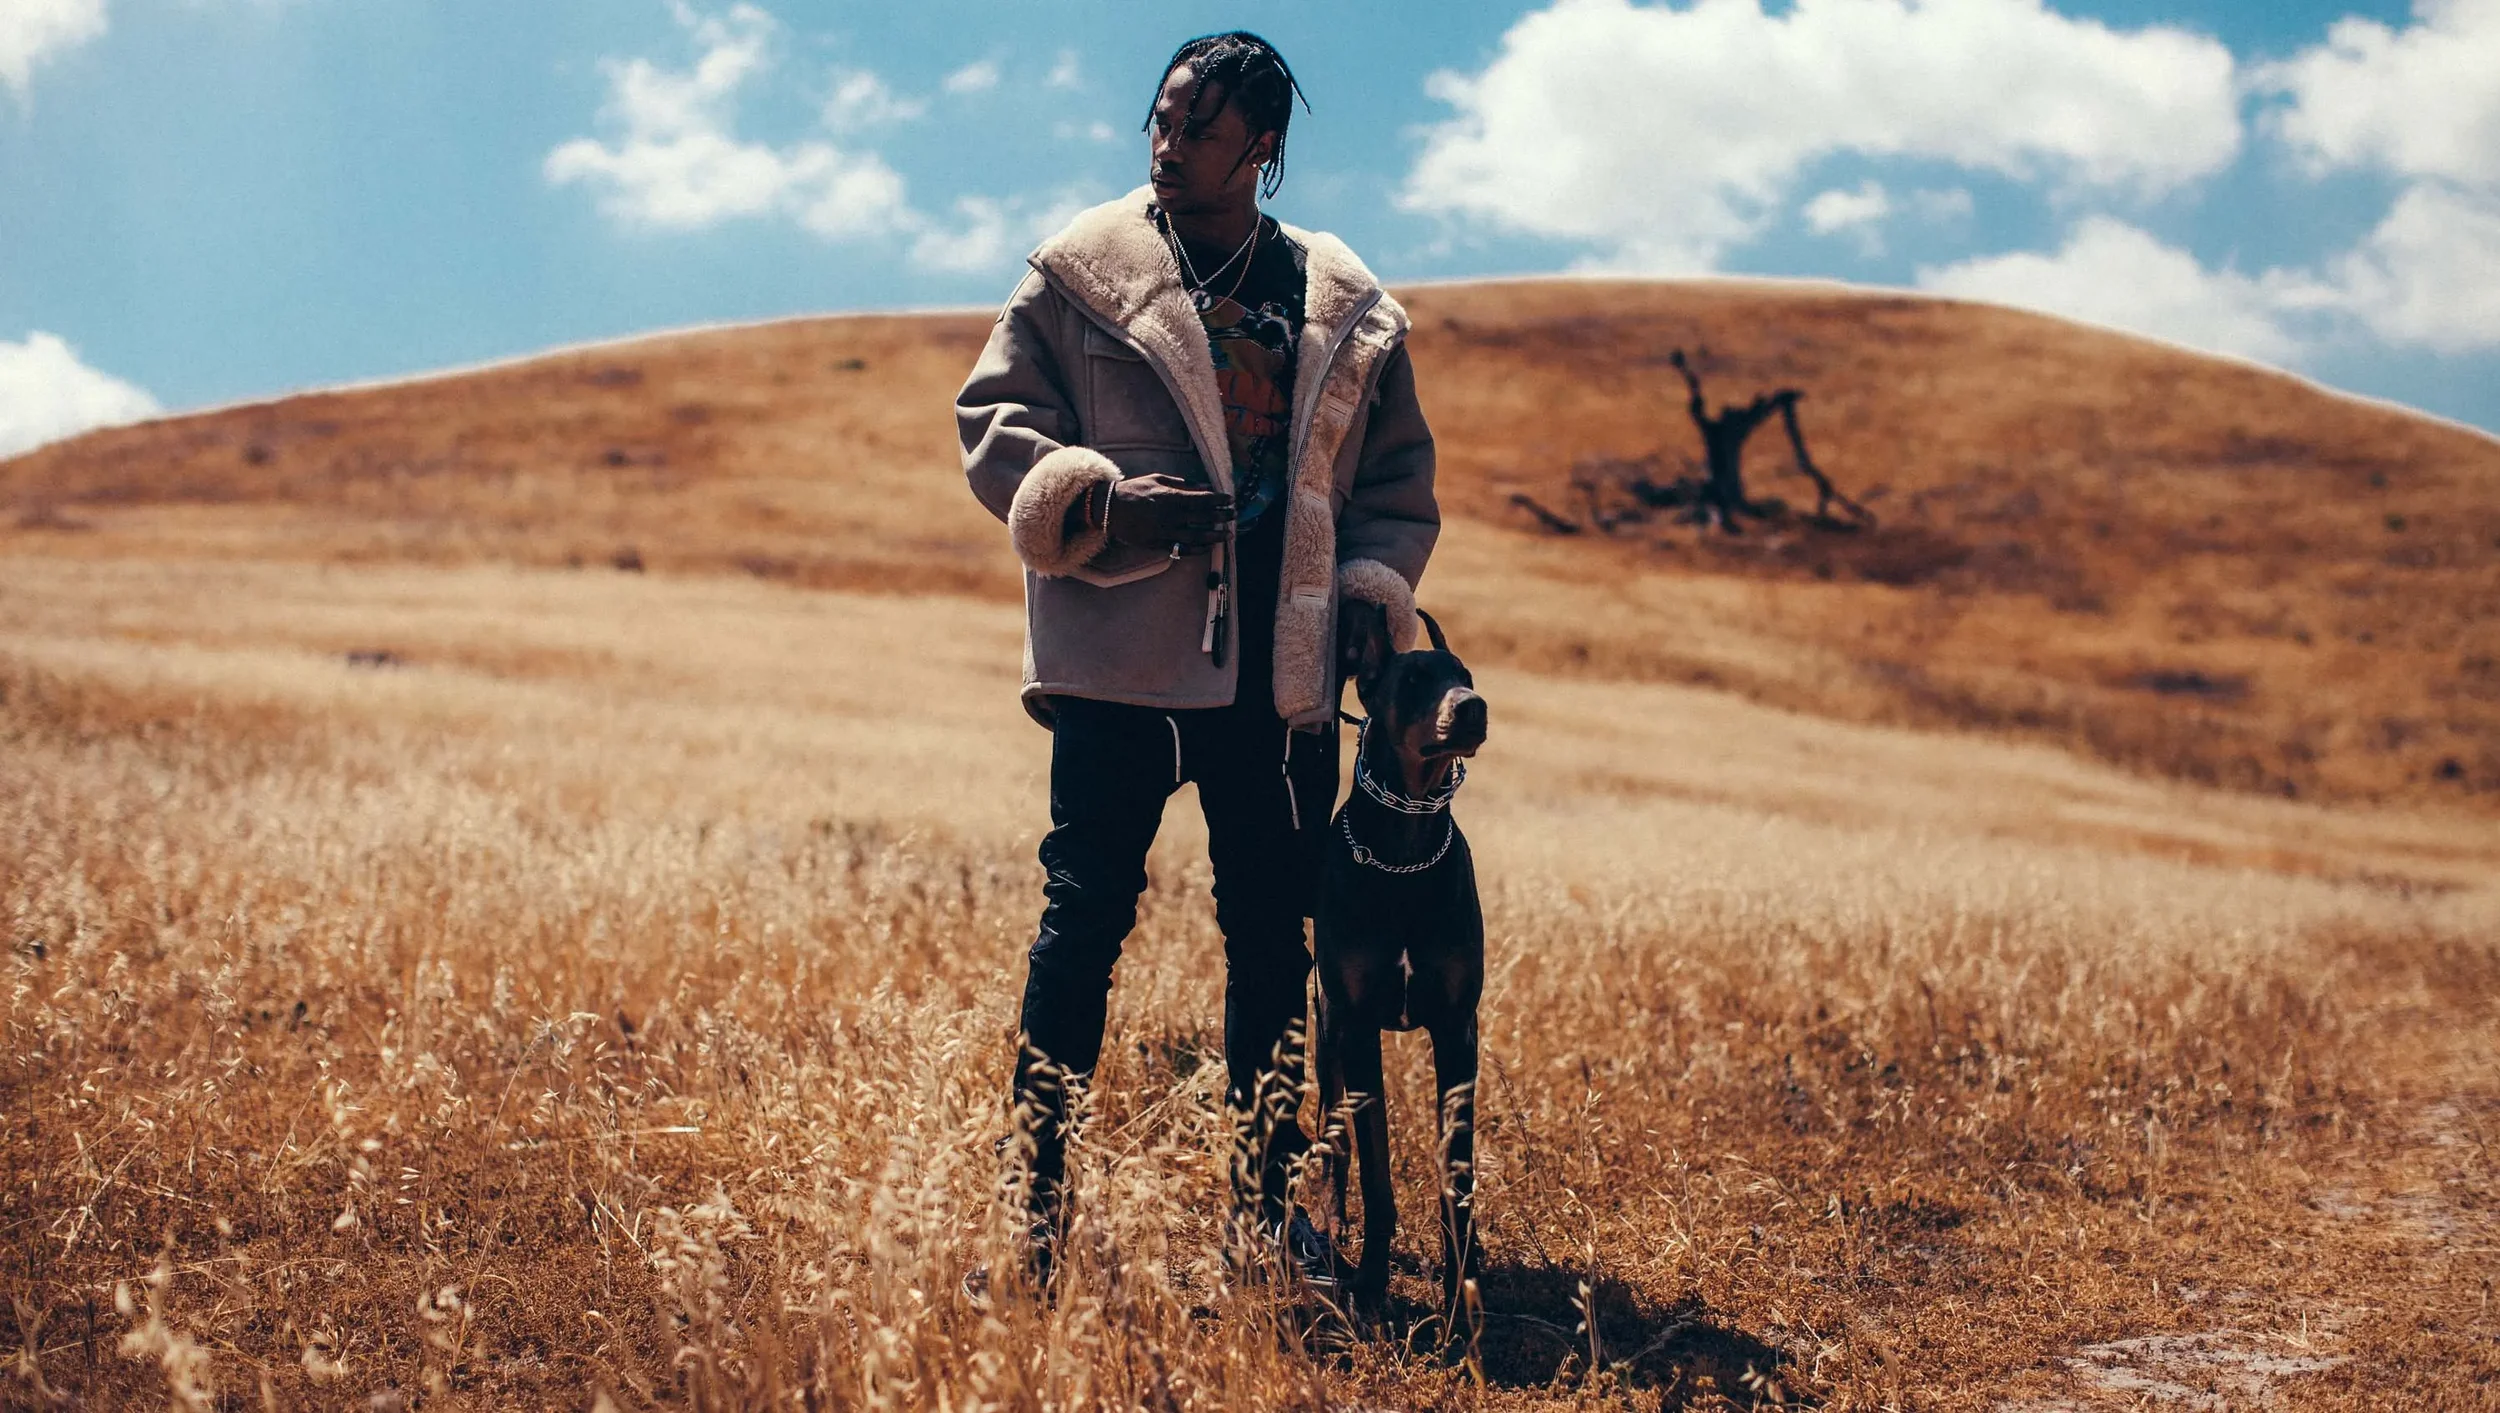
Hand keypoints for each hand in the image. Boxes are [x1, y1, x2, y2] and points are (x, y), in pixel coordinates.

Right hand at [1106, 474, 1232, 549]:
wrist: (1110, 509)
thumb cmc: (1134, 490)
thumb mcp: (1158, 479)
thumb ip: (1182, 483)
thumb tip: (1204, 486)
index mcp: (1171, 498)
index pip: (1202, 500)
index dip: (1218, 500)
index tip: (1230, 500)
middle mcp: (1171, 516)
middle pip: (1202, 518)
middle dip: (1221, 517)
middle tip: (1234, 516)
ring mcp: (1165, 532)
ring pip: (1196, 536)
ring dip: (1214, 536)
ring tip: (1227, 535)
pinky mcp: (1158, 544)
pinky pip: (1182, 549)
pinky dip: (1197, 549)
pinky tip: (1208, 547)